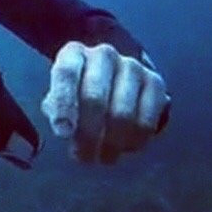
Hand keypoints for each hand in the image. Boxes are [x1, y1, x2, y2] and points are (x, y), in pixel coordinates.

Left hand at [41, 41, 168, 163]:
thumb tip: (64, 127)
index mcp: (74, 53)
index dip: (64, 105)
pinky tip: (124, 148)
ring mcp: (132, 67)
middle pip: (95, 97)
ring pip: (123, 113)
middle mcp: (103, 55)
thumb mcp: (61, 94)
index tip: (62, 134)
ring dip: (111, 143)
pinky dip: (134, 141)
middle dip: (87, 134)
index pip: (67, 74)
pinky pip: (147, 121)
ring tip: (102, 157)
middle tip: (82, 157)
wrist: (114, 76)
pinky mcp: (155, 83)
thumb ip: (56, 108)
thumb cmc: (79, 90)